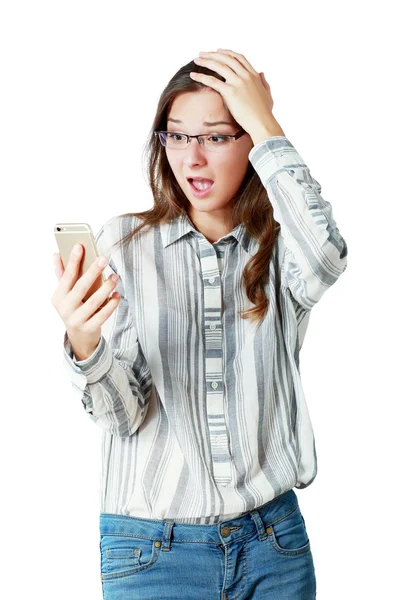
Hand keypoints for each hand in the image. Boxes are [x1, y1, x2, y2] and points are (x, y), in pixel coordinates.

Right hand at [51, 244, 120, 359]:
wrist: (79, 338)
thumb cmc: (74, 309)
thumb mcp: (66, 294)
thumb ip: (63, 275)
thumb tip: (57, 254)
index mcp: (58, 297)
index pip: (66, 277)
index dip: (72, 261)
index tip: (80, 246)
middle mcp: (65, 309)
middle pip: (80, 287)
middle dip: (92, 271)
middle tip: (104, 259)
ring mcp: (76, 320)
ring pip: (94, 301)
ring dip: (106, 287)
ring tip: (115, 277)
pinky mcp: (89, 328)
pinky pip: (103, 314)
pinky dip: (111, 304)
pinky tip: (117, 294)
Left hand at [191, 48, 278, 136]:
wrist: (262, 123)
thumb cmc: (265, 113)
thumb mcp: (267, 94)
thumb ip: (264, 82)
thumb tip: (262, 73)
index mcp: (254, 76)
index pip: (239, 58)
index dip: (227, 53)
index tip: (218, 50)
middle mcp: (246, 76)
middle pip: (227, 59)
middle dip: (213, 54)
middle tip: (202, 53)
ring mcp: (238, 83)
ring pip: (220, 66)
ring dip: (206, 61)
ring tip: (197, 60)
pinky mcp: (231, 92)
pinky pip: (213, 81)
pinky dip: (201, 76)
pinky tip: (193, 75)